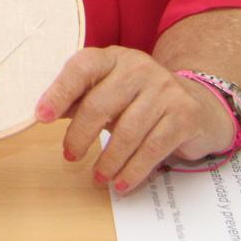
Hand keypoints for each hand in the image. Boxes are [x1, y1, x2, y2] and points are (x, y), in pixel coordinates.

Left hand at [35, 47, 233, 193]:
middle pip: (101, 103)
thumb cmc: (139, 100)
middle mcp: (139, 67)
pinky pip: (152, 148)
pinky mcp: (184, 114)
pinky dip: (133, 170)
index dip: (59, 91)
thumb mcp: (109, 92)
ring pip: (127, 131)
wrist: (198, 104)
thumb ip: (79, 100)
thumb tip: (42, 115)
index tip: (41, 116)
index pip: (82, 67)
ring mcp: (164, 89)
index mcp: (113, 57)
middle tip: (69, 156)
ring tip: (98, 177)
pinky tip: (121, 183)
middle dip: (81, 135)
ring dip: (108, 160)